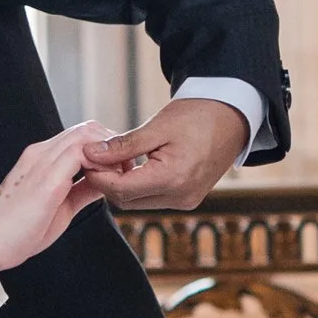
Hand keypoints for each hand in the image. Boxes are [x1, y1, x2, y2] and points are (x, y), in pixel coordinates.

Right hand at [0, 124, 114, 288]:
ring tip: (123, 174)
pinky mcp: (46, 180)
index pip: (79, 135)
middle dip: (113, 143)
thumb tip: (104, 183)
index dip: (105, 146)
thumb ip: (82, 191)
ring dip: (110, 151)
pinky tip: (108, 181)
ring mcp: (41, 162)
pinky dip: (100, 162)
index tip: (120, 166)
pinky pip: (80, 154)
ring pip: (84, 134)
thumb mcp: (60, 208)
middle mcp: (39, 153)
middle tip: (128, 167)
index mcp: (40, 159)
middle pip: (85, 128)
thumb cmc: (17, 232)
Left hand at [78, 96, 246, 212]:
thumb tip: (91, 153)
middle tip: (96, 157)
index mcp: (173, 178)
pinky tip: (134, 166)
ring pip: (138, 202)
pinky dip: (139, 186)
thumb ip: (123, 145)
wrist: (232, 117)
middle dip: (108, 181)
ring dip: (123, 185)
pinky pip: (153, 199)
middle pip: (127, 200)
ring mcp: (186, 201)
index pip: (121, 189)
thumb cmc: (198, 115)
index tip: (85, 158)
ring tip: (115, 159)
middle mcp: (181, 196)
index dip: (98, 175)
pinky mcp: (187, 199)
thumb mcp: (157, 126)